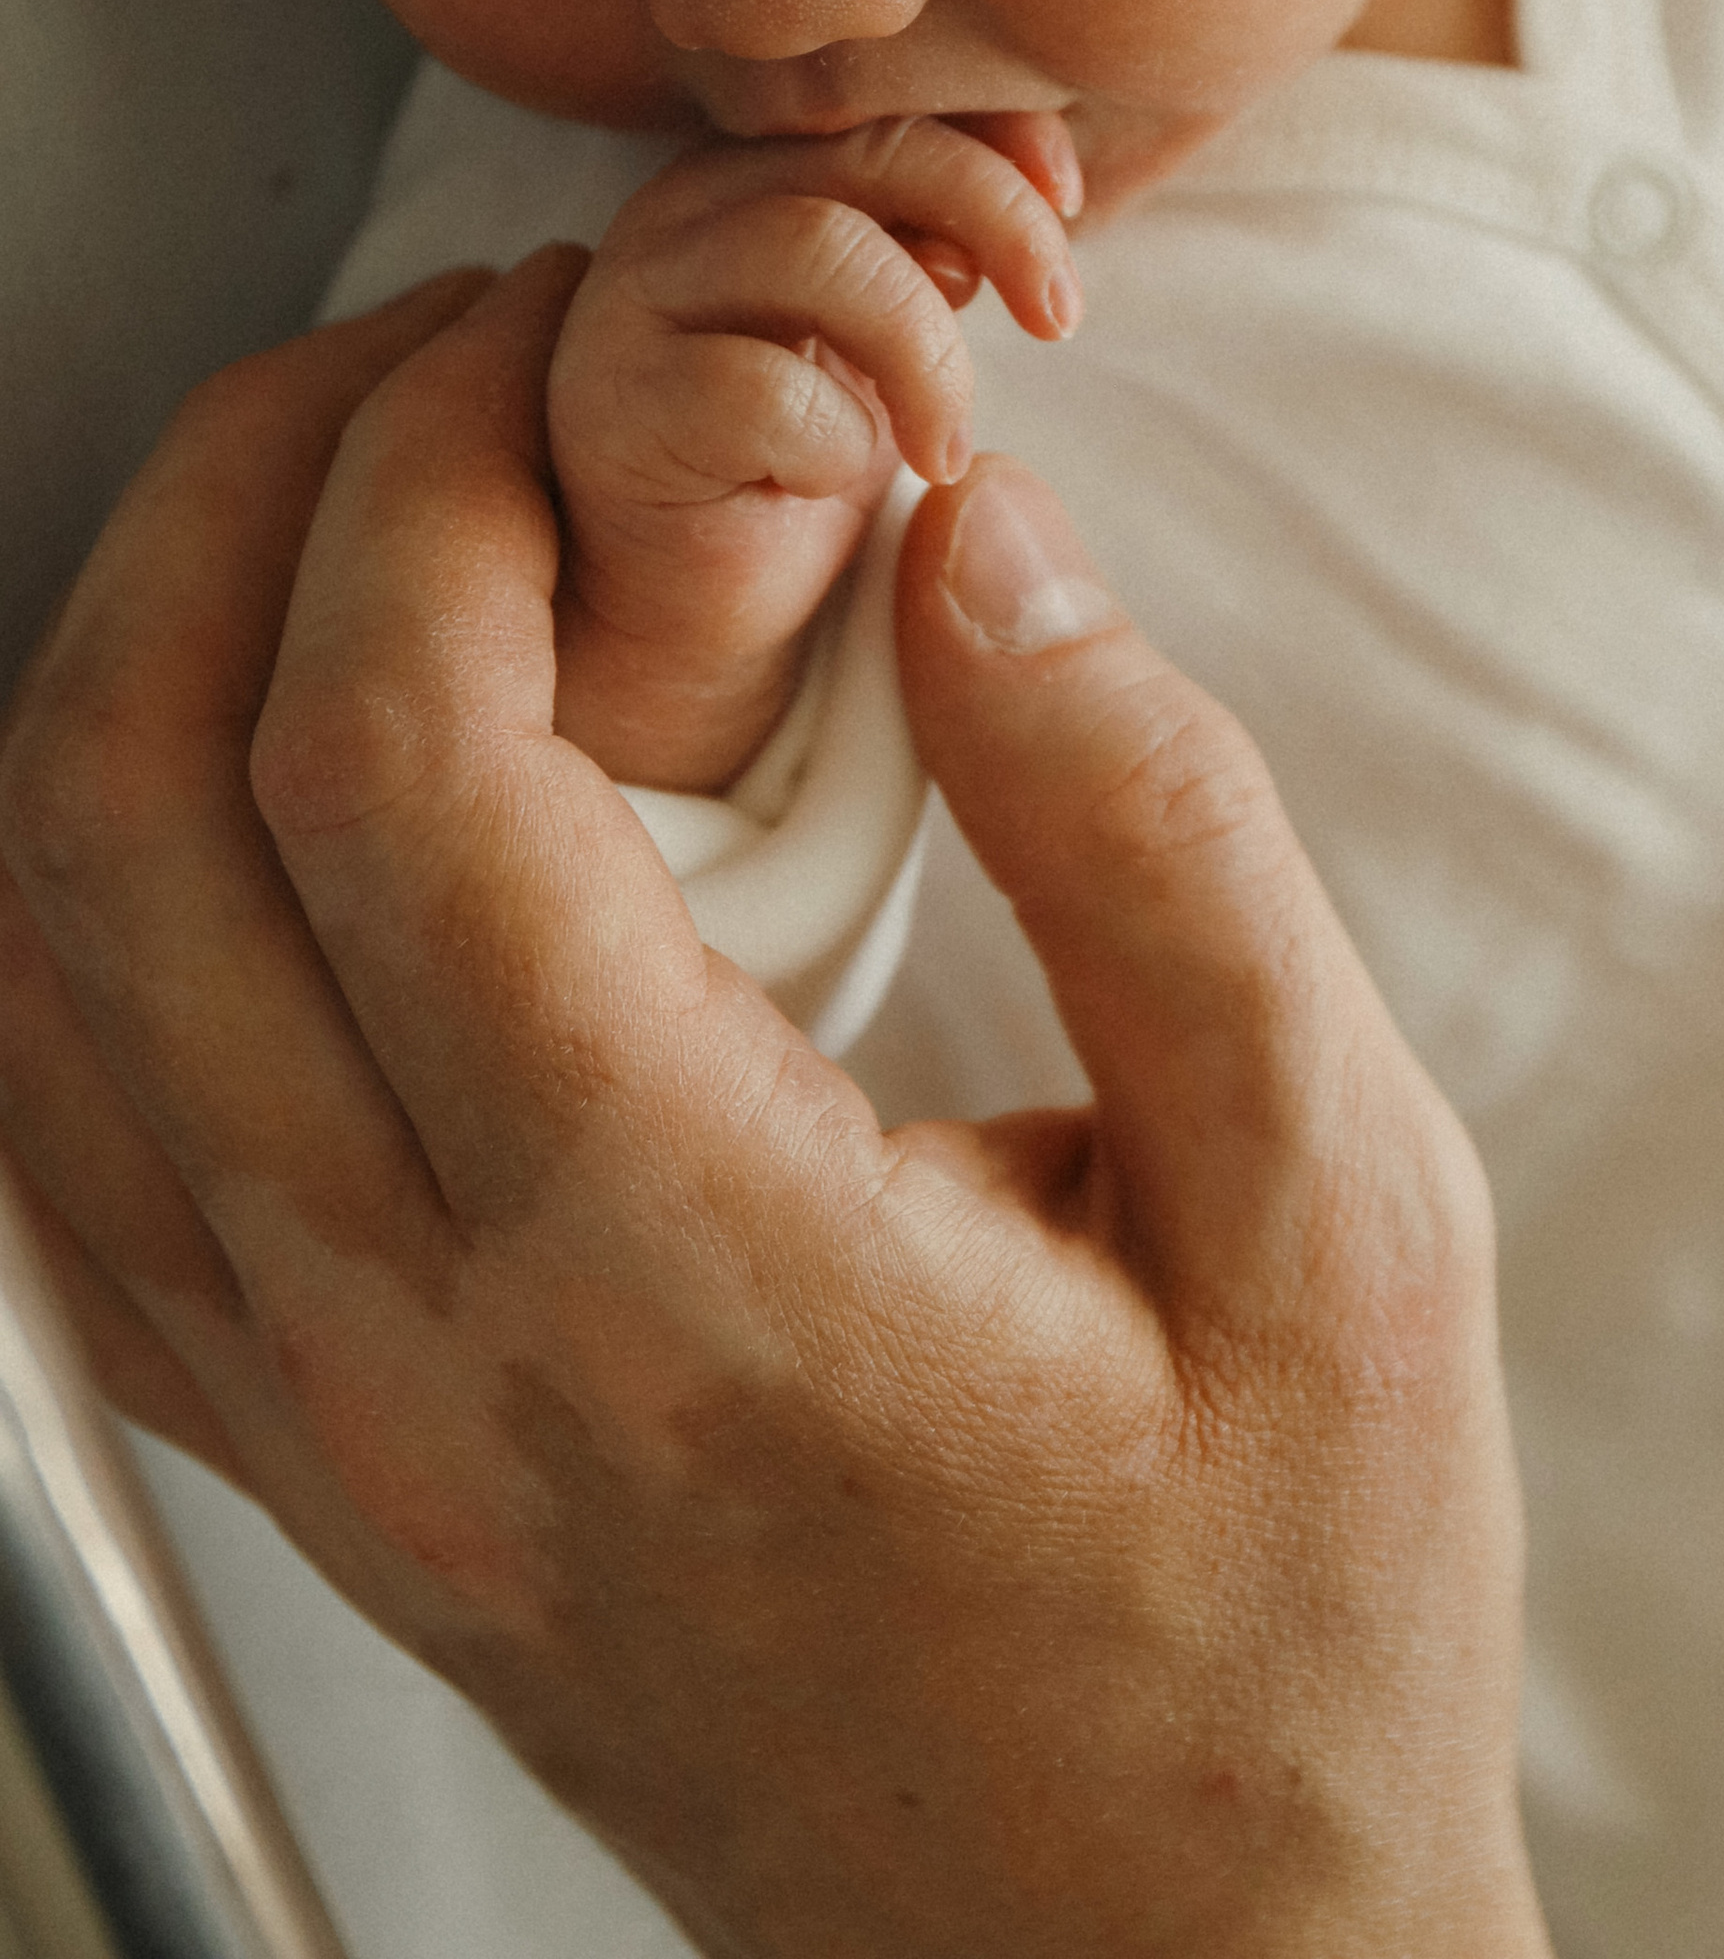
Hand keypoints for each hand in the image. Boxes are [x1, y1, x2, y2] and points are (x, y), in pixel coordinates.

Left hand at [0, 266, 1547, 1958]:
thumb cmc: (1273, 1625)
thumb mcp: (1344, 1207)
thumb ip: (1159, 835)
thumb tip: (981, 540)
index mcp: (681, 1265)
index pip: (389, 773)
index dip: (433, 477)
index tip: (572, 347)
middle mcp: (430, 1358)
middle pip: (132, 819)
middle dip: (244, 489)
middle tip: (438, 350)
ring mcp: (333, 1435)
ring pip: (34, 977)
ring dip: (128, 662)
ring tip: (338, 504)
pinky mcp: (322, 1474)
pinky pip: (59, 1149)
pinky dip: (84, 897)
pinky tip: (242, 784)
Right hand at [549, 110, 1082, 790]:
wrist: (696, 605)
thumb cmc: (807, 451)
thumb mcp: (905, 326)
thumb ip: (952, 237)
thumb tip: (1045, 186)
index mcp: (763, 167)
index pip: (893, 97)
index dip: (999, 134)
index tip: (1071, 203)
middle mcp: (687, 207)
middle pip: (869, 149)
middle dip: (995, 221)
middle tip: (1056, 317)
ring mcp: (636, 298)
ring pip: (820, 246)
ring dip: (925, 349)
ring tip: (946, 443)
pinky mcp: (616, 406)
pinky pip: (760, 386)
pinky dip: (837, 438)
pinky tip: (836, 486)